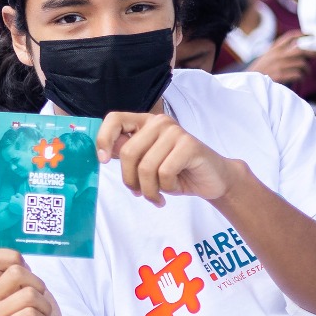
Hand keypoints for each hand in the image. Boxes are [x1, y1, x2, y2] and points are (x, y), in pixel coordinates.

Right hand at [0, 249, 63, 315]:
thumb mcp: (36, 292)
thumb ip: (24, 274)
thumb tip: (15, 256)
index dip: (14, 258)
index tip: (27, 278)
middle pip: (16, 271)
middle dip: (39, 286)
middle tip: (38, 306)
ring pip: (29, 294)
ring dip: (44, 308)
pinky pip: (29, 314)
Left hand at [97, 112, 240, 206]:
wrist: (212, 179)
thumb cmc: (176, 171)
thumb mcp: (146, 163)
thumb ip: (128, 154)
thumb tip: (104, 152)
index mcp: (145, 123)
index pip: (115, 119)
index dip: (103, 139)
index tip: (104, 160)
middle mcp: (159, 122)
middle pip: (128, 152)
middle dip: (130, 180)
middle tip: (139, 192)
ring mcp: (175, 132)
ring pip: (145, 167)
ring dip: (149, 190)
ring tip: (156, 196)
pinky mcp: (189, 145)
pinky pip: (164, 173)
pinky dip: (166, 188)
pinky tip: (173, 187)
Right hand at [246, 31, 313, 85]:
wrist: (248, 84)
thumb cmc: (259, 73)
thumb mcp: (266, 59)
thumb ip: (280, 54)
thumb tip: (301, 53)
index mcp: (273, 49)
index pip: (290, 37)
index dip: (303, 34)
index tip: (313, 34)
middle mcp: (276, 55)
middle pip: (301, 50)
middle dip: (315, 53)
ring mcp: (278, 65)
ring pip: (302, 64)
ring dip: (307, 70)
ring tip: (306, 74)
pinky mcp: (279, 75)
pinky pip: (298, 74)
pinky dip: (302, 78)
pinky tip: (300, 80)